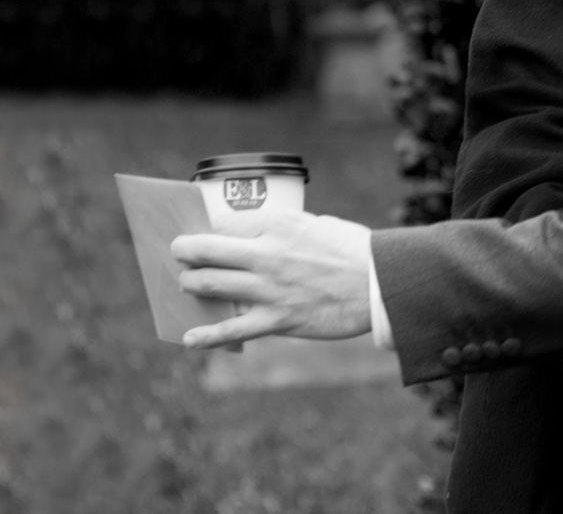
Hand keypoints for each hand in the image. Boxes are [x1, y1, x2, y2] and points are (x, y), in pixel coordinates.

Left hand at [171, 209, 374, 348]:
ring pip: (211, 285)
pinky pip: (232, 330)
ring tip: (187, 283)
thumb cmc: (354, 250)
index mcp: (280, 224)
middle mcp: (268, 254)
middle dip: (185, 251)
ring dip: (191, 283)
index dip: (208, 228)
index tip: (201, 232)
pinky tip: (189, 338)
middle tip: (179, 253)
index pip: (225, 223)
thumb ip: (283, 230)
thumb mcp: (316, 224)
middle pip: (207, 250)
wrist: (382, 284)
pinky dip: (206, 336)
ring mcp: (271, 289)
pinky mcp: (279, 320)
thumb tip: (254, 239)